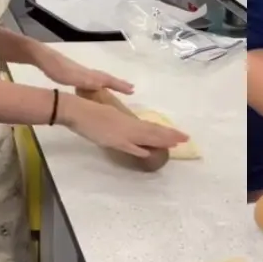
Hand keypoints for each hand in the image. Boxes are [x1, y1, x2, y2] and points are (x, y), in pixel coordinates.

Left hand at [36, 49, 133, 94]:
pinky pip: (91, 79)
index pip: (107, 80)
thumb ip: (85, 81)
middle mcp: (87, 72)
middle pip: (106, 77)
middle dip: (118, 83)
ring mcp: (80, 72)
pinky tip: (93, 86)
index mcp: (88, 74)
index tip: (132, 90)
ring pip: (99, 78)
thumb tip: (102, 85)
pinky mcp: (73, 73)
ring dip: (109, 83)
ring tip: (117, 87)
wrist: (43, 57)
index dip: (119, 85)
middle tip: (131, 88)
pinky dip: (98, 83)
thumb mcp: (70, 76)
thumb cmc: (55, 67)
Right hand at [62, 96, 188, 158]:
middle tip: (186, 138)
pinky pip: (128, 146)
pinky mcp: (112, 140)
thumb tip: (126, 126)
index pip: (150, 126)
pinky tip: (149, 153)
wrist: (76, 109)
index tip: (177, 133)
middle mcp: (127, 125)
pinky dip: (138, 150)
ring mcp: (121, 133)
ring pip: (146, 137)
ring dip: (161, 141)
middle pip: (153, 131)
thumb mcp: (108, 114)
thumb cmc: (89, 108)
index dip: (164, 130)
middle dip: (170, 135)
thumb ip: (118, 121)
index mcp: (126, 119)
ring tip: (177, 143)